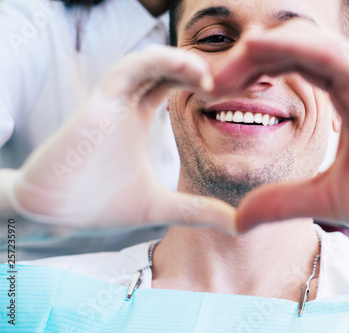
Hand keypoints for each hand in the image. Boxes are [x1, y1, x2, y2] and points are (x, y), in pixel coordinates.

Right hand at [2, 46, 235, 230]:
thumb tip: (239, 225)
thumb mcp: (161, 207)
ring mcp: (112, 100)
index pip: (172, 84)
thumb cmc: (98, 207)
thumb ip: (198, 212)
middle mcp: (126, 103)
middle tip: (227, 82)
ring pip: (149, 62)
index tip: (228, 93)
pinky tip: (189, 72)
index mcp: (139, 117)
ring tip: (208, 77)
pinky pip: (130, 69)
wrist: (52, 216)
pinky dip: (159, 62)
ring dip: (181, 61)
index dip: (199, 82)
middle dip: (197, 68)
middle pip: (166, 67)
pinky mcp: (99, 102)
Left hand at [220, 20, 348, 242]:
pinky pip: (326, 50)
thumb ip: (281, 201)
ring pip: (303, 40)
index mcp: (347, 94)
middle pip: (289, 49)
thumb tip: (238, 219)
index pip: (289, 66)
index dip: (250, 74)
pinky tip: (254, 52)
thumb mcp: (325, 198)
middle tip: (208, 84)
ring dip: (257, 52)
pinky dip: (288, 46)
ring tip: (221, 76)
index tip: (216, 94)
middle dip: (245, 62)